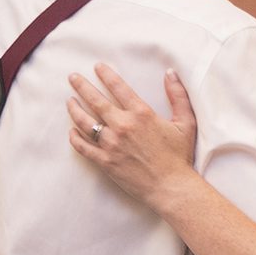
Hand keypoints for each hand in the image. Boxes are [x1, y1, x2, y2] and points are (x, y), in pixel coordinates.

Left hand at [68, 64, 197, 212]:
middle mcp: (123, 125)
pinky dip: (75, 138)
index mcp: (141, 113)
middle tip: (72, 78)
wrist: (171, 187)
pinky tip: (71, 131)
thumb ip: (178, 95)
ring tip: (69, 101)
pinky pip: (83, 147)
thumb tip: (170, 73)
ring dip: (74, 109)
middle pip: (95, 100)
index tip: (97, 67)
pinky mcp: (105, 162)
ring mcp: (111, 144)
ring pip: (85, 122)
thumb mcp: (185, 122)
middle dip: (82, 86)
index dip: (106, 74)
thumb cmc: (179, 157)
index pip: (118, 87)